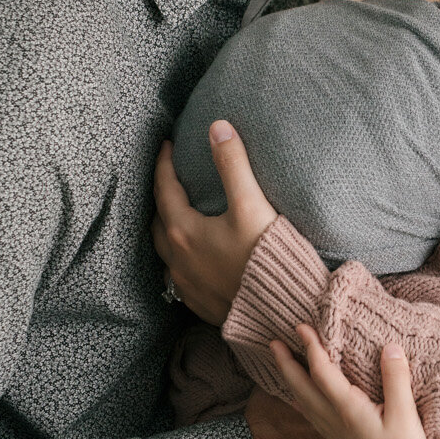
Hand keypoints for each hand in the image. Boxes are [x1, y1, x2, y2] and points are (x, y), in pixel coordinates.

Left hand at [152, 120, 277, 325]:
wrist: (280, 312)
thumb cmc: (264, 259)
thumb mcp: (251, 206)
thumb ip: (233, 165)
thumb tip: (218, 126)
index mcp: (184, 231)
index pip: (165, 188)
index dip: (164, 164)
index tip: (167, 145)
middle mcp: (177, 259)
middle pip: (158, 221)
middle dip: (161, 197)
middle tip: (170, 179)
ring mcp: (186, 285)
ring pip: (165, 251)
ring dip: (168, 231)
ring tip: (179, 217)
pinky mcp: (198, 303)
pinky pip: (178, 276)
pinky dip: (180, 258)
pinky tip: (194, 257)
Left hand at [268, 325, 430, 438]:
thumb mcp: (404, 415)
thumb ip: (396, 380)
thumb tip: (389, 346)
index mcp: (347, 410)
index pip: (321, 372)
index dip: (310, 347)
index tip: (300, 326)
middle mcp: (334, 420)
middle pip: (302, 387)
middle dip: (287, 363)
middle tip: (273, 342)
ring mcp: (334, 433)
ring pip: (304, 401)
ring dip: (290, 379)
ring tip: (283, 364)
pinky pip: (311, 414)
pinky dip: (301, 399)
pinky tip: (301, 400)